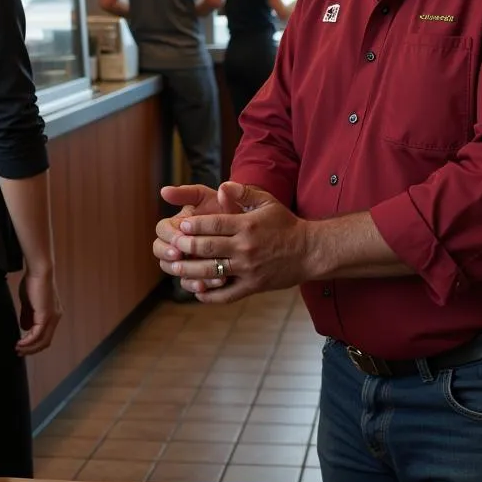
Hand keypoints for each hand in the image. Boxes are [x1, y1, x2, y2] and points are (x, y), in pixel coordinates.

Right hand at [16, 270, 61, 355]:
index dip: (34, 344)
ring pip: (42, 340)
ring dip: (29, 347)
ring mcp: (52, 317)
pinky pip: (37, 334)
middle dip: (31, 349)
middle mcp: (56, 318)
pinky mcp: (46, 315)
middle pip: (45, 341)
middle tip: (19, 352)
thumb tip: (25, 328)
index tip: (21, 346)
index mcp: (53, 314)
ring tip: (17, 349)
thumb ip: (28, 316)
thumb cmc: (33, 283)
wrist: (39, 271)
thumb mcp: (29, 303)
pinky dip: (28, 341)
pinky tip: (19, 343)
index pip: (45, 335)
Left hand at [159, 182, 311, 303]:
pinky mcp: (253, 287)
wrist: (309, 251)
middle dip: (185, 247)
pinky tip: (196, 291)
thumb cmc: (285, 224)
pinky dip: (209, 295)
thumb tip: (222, 186)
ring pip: (212, 272)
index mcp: (247, 226)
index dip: (193, 225)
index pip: (213, 224)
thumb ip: (243, 193)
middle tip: (171, 245)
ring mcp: (248, 269)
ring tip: (174, 268)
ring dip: (190, 271)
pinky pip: (226, 295)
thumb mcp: (267, 202)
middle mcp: (246, 248)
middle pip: (207, 248)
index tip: (179, 225)